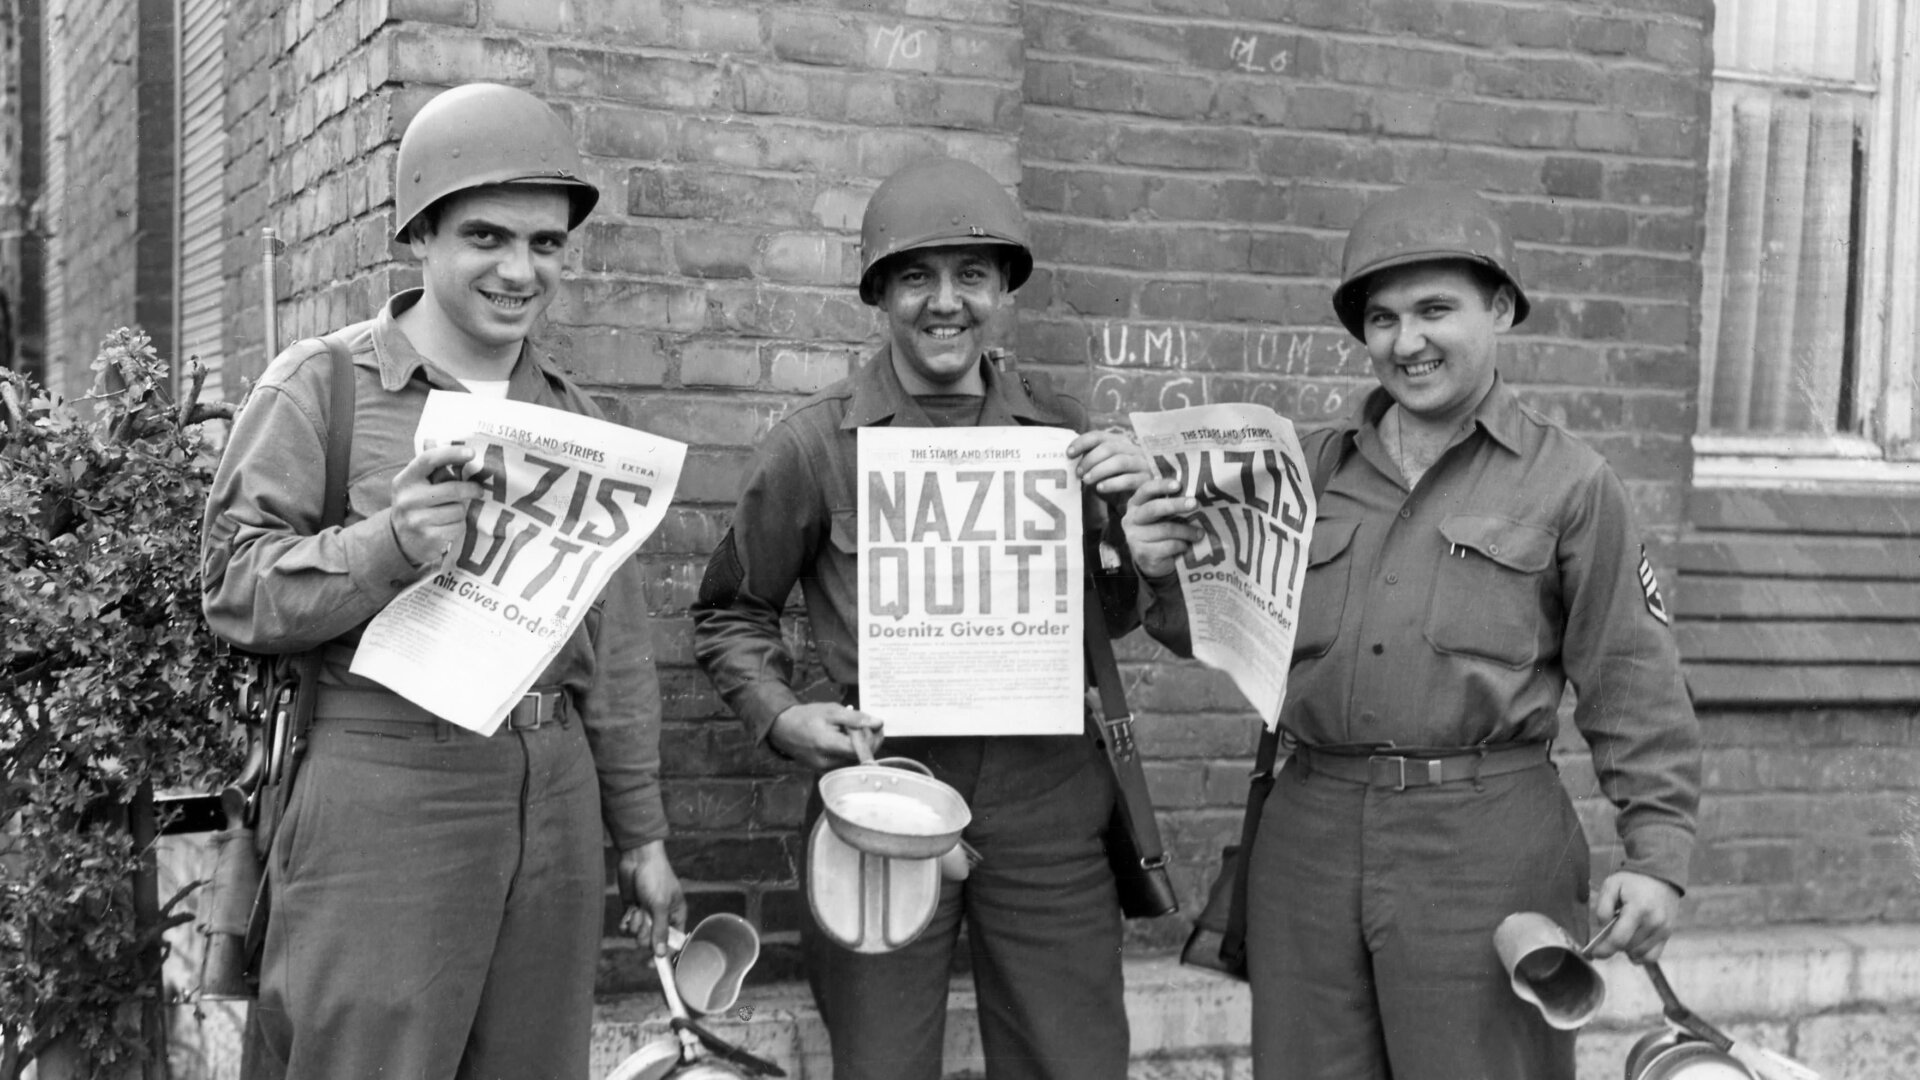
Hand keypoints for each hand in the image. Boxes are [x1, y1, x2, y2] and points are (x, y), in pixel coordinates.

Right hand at [390, 444, 485, 569]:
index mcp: (405, 480)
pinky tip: (447, 527)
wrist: (400, 540)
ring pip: (458, 510)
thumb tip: (438, 441)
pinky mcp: (427, 537)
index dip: (451, 453)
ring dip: (461, 512)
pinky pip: (457, 527)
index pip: (428, 460)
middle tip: (478, 490)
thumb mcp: (417, 485)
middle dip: (470, 489)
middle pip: (452, 489)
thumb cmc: (417, 505)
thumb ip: (431, 468)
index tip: (471, 453)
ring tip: (451, 513)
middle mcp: (407, 499)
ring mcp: (416, 520)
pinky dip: (458, 527)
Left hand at [617, 840, 686, 956]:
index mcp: (676, 916)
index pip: (672, 942)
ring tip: (637, 908)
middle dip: (645, 933)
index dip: (663, 954)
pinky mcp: (632, 910)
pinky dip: (626, 922)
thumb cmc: (655, 878)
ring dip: (635, 924)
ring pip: (637, 935)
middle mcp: (661, 918)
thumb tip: (660, 955)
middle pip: (651, 941)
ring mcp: (646, 915)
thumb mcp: (660, 905)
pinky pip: (627, 928)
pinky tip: (628, 911)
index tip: (651, 965)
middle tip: (644, 919)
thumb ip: (660, 931)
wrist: (637, 858)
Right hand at [768, 703, 883, 770]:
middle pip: (860, 758)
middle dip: (869, 741)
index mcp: (827, 745)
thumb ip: (856, 718)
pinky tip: (845, 739)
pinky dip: (851, 752)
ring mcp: (825, 770)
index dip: (872, 738)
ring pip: (855, 762)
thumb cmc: (807, 717)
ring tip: (853, 730)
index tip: (873, 725)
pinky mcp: (824, 771)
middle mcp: (827, 762)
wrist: (783, 729)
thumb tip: (879, 723)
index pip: (861, 749)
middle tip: (866, 725)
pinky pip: (846, 763)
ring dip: (860, 746)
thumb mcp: (832, 711)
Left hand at [1067, 429, 1153, 511]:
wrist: (1132, 503)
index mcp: (1119, 442)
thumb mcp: (1098, 469)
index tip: (1068, 454)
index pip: (1099, 436)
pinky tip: (1100, 488)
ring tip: (1086, 481)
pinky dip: (1112, 483)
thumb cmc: (1112, 483)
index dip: (1082, 442)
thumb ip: (1088, 461)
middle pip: (1110, 447)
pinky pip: (1129, 480)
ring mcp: (1142, 464)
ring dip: (1099, 470)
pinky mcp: (1146, 481)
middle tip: (1078, 473)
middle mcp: (1132, 449)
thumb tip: (1068, 457)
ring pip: (1120, 462)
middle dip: (1090, 459)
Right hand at [1122, 475, 1203, 578]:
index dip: (1161, 486)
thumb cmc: (1162, 533)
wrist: (1155, 563)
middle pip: (1153, 508)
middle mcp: (1131, 519)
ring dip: (1186, 531)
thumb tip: (1193, 492)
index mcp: (1136, 504)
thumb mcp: (1163, 516)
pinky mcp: (1142, 553)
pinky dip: (1181, 546)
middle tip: (1194, 503)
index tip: (1178, 485)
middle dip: (1176, 505)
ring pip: (1165, 529)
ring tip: (1199, 533)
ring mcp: (1134, 537)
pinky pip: (1168, 546)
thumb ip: (1170, 503)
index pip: (1146, 490)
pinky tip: (1186, 547)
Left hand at [1588, 870, 1681, 961]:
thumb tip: (1602, 927)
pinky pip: (1653, 956)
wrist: (1661, 875)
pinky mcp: (1667, 934)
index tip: (1594, 953)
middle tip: (1606, 938)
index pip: (1620, 940)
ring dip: (1626, 950)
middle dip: (1613, 946)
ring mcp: (1663, 930)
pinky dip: (1640, 956)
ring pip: (1639, 954)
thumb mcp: (1611, 885)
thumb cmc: (1633, 881)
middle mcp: (1653, 922)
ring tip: (1621, 937)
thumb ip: (1603, 906)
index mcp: (1638, 909)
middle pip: (1628, 948)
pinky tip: (1632, 947)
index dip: (1605, 950)